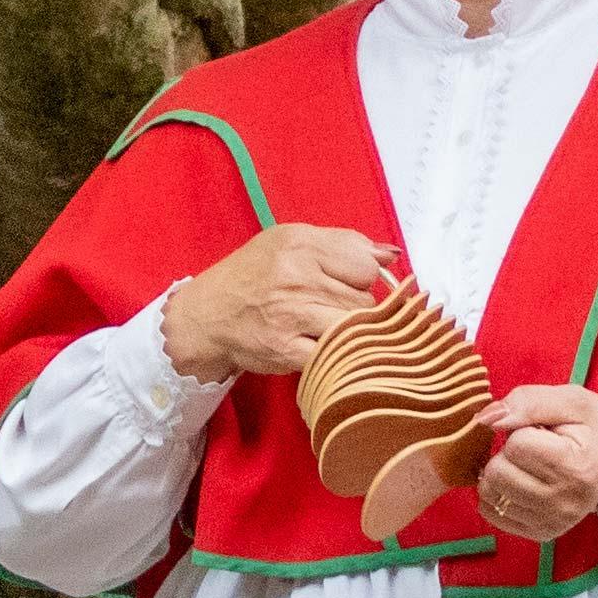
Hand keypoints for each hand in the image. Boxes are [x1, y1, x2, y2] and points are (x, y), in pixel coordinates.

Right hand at [159, 223, 391, 381]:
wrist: (206, 315)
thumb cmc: (253, 275)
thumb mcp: (291, 241)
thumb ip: (344, 244)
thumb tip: (391, 255)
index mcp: (300, 245)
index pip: (366, 266)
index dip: (364, 279)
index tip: (348, 284)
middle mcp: (296, 277)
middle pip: (365, 301)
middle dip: (356, 308)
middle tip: (332, 309)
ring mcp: (291, 316)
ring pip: (355, 328)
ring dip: (350, 333)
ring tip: (326, 327)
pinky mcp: (286, 351)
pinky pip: (335, 355)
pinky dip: (337, 355)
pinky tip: (322, 348)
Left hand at [466, 383, 597, 540]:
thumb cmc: (596, 427)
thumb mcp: (572, 400)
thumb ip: (528, 401)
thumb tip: (486, 419)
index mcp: (576, 468)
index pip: (515, 445)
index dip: (523, 429)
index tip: (546, 432)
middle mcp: (565, 503)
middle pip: (497, 472)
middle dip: (508, 452)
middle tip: (536, 448)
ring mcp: (554, 522)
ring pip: (490, 494)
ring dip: (501, 472)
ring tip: (530, 465)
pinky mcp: (542, 533)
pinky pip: (493, 514)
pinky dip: (498, 494)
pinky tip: (521, 483)